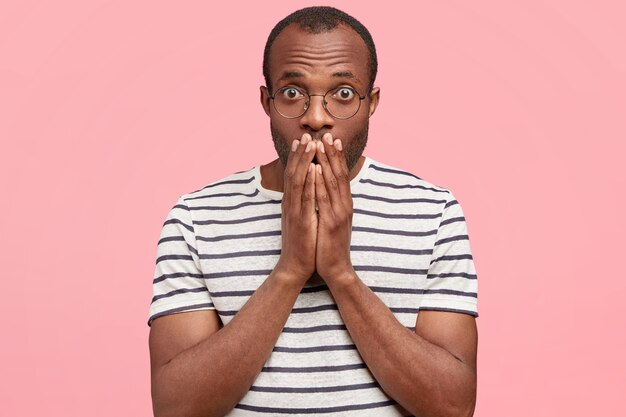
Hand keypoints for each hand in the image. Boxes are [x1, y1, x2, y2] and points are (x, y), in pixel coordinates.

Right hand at [274, 133, 317, 284]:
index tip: (304, 140)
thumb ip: (302, 205)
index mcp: (292, 203)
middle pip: (294, 173)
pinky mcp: (300, 220)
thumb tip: (308, 191)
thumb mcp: (301, 220)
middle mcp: (290, 203)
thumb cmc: (301, 243)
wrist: (295, 266)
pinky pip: (305, 197)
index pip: (294, 175)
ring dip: (303, 161)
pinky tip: (313, 168)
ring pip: (298, 180)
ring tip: (310, 144)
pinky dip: (308, 181)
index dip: (298, 157)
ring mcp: (294, 211)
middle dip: (300, 153)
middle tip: (305, 134)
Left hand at [313, 133, 354, 282]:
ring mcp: (340, 213)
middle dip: (332, 153)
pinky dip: (320, 181)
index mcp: (344, 204)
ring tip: (320, 145)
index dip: (336, 157)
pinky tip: (316, 168)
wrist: (335, 268)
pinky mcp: (333, 222)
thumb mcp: (331, 221)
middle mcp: (345, 205)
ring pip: (333, 181)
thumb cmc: (330, 245)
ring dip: (327, 161)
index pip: (341, 176)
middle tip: (327, 135)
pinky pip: (325, 197)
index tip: (331, 140)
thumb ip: (330, 206)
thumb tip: (325, 192)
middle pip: (339, 174)